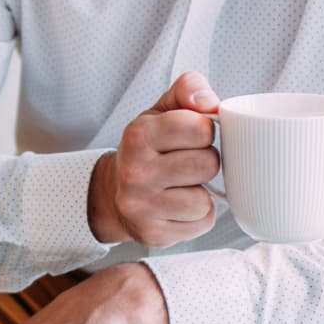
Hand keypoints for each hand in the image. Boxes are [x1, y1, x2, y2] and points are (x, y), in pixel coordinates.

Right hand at [88, 72, 221, 247]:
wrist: (114, 193)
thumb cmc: (149, 149)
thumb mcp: (162, 111)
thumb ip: (188, 90)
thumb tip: (208, 101)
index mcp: (138, 135)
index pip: (200, 128)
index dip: (204, 131)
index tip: (192, 136)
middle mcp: (135, 171)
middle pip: (207, 164)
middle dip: (205, 162)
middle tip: (187, 163)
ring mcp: (141, 205)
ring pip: (204, 199)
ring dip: (201, 193)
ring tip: (182, 186)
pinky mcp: (152, 233)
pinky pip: (201, 223)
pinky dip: (197, 216)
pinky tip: (179, 207)